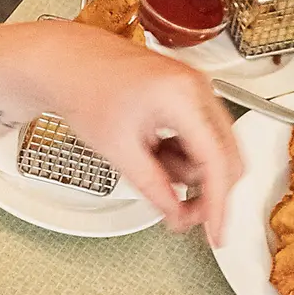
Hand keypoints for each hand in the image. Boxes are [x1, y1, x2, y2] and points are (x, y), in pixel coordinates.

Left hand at [32, 24, 242, 244]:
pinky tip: (156, 153)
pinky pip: (202, 135)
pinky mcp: (189, 92)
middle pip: (226, 156)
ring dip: (191, 171)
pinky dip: (185, 154)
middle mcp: (198, 87)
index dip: (217, 204)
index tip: (215, 232)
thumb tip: (176, 215)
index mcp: (182, 97)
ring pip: (216, 148)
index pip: (215, 161)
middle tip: (184, 215)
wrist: (67, 62)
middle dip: (206, 190)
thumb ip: (154, 188)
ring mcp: (196, 87)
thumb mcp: (118, 151)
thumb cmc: (84, 89)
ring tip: (152, 168)